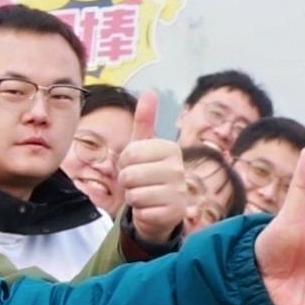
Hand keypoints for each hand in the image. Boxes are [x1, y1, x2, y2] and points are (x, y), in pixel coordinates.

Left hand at [115, 91, 189, 245]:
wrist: (159, 210)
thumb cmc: (147, 175)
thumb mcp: (142, 148)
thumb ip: (144, 121)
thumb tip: (150, 91)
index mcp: (170, 148)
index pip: (129, 154)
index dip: (124, 163)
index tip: (135, 166)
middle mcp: (179, 168)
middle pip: (129, 175)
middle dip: (127, 182)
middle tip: (139, 184)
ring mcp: (179, 192)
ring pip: (134, 194)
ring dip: (133, 198)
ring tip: (144, 196)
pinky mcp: (175, 214)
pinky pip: (142, 212)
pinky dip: (140, 213)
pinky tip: (150, 210)